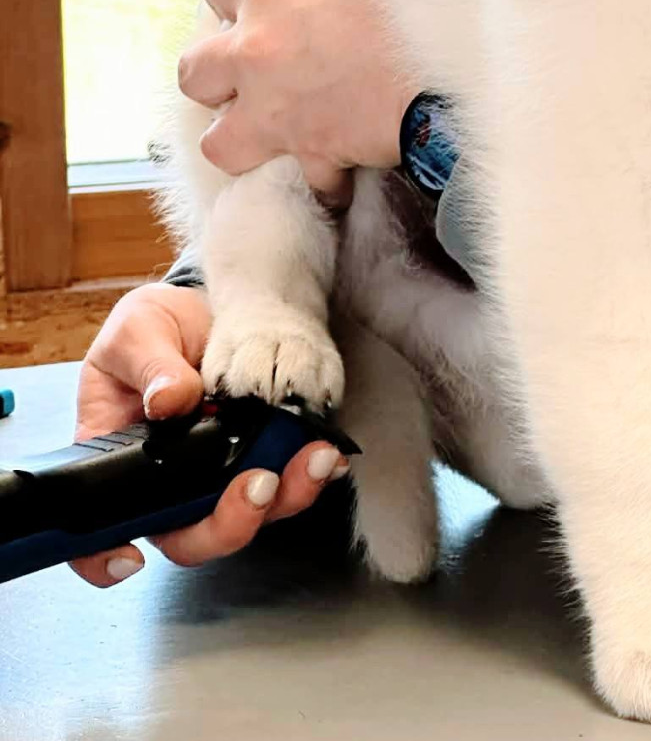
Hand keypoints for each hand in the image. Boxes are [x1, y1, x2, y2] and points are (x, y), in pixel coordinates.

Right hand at [70, 282, 348, 587]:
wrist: (203, 308)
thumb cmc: (152, 330)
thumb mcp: (135, 335)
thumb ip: (149, 367)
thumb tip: (170, 400)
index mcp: (121, 461)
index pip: (105, 526)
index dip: (106, 557)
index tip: (130, 559)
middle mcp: (172, 483)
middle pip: (193, 534)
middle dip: (231, 523)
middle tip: (258, 485)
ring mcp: (220, 474)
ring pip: (250, 514)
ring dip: (287, 496)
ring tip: (314, 459)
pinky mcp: (262, 456)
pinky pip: (288, 481)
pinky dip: (312, 474)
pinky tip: (328, 455)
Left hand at [177, 0, 413, 196]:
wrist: (462, 33)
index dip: (238, 1)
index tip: (265, 8)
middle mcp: (256, 47)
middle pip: (195, 73)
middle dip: (221, 78)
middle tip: (261, 77)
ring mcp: (278, 106)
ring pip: (220, 143)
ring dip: (246, 140)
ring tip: (280, 135)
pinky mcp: (319, 149)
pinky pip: (309, 178)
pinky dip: (326, 179)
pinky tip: (346, 173)